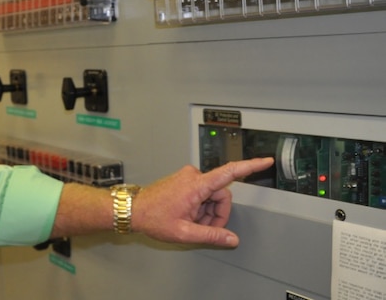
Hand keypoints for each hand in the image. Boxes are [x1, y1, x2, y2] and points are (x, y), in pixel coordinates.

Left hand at [130, 157, 273, 247]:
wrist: (134, 209)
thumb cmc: (153, 217)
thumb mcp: (184, 232)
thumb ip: (210, 235)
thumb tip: (232, 239)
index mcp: (196, 185)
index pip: (229, 172)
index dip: (250, 166)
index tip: (265, 161)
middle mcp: (193, 175)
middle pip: (222, 194)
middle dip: (217, 213)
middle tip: (203, 227)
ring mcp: (188, 176)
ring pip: (213, 195)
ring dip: (208, 211)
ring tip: (191, 222)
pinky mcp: (185, 179)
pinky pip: (203, 193)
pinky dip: (201, 207)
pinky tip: (188, 215)